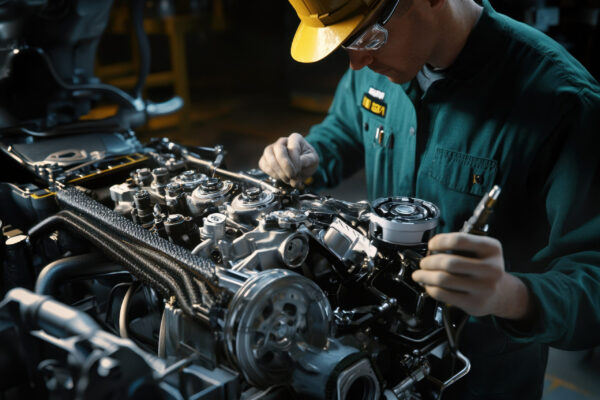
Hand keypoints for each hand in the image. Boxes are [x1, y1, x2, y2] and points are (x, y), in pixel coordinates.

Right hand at [259, 133, 318, 186]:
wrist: (302, 166)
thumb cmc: (307, 160)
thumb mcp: (313, 160)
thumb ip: (307, 160)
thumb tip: (299, 165)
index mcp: (295, 138)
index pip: (292, 147)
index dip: (295, 161)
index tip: (298, 171)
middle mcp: (282, 141)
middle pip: (278, 149)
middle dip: (285, 165)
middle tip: (292, 176)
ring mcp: (272, 149)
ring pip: (268, 155)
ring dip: (278, 170)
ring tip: (287, 179)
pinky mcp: (265, 159)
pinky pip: (263, 164)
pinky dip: (271, 173)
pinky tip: (280, 177)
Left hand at [411, 233, 531, 318]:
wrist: (501, 294)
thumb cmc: (483, 268)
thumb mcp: (480, 251)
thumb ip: (460, 246)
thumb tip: (431, 249)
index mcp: (492, 249)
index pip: (459, 240)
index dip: (439, 241)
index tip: (431, 245)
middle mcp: (491, 268)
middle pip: (449, 262)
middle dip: (429, 262)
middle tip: (423, 263)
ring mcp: (484, 288)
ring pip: (443, 280)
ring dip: (425, 276)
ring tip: (419, 275)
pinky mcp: (474, 303)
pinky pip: (443, 294)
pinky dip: (430, 288)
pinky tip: (428, 285)